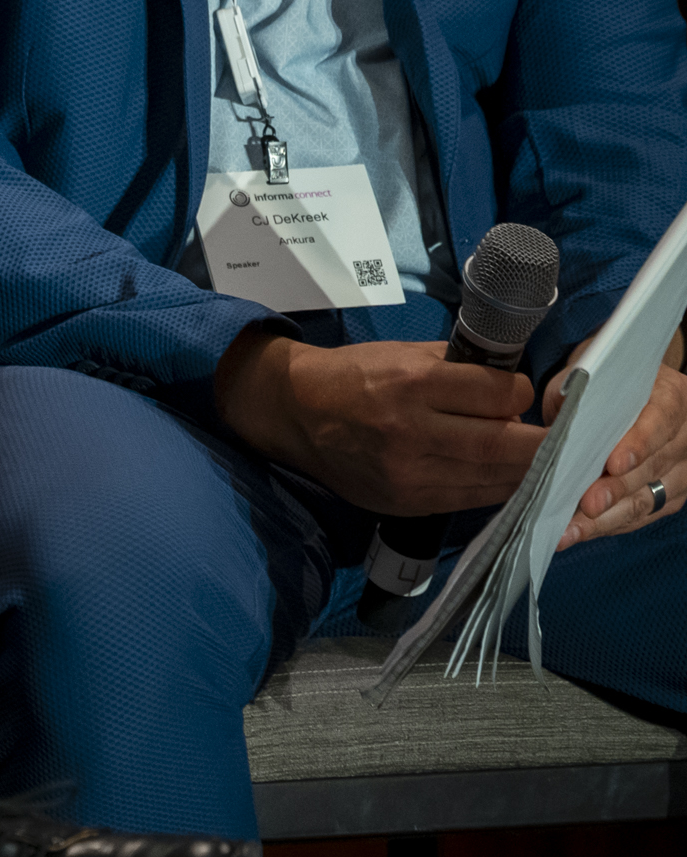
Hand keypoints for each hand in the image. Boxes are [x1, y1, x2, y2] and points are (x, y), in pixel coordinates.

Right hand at [213, 329, 542, 515]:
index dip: (520, 393)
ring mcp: (409, 474)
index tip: (520, 392)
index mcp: (412, 384)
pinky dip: (498, 487)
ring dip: (527, 468)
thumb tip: (512, 386)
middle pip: (505, 445)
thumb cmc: (353, 375)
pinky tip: (506, 475)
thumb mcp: (402, 355)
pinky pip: (471, 499)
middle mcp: (412, 432)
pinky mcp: (408, 501)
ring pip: (495, 478)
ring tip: (541, 456)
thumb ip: (458, 370)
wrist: (294, 413)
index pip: (498, 395)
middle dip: (544, 441)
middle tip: (563, 434)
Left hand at [552, 340, 686, 551]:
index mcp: (671, 395)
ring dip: (609, 517)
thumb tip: (558, 439)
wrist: (619, 395)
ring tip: (572, 531)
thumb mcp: (587, 379)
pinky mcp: (673, 495)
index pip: (660, 419)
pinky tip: (581, 532)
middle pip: (656, 466)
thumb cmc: (599, 385)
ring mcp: (684, 467)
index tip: (614, 464)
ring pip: (650, 497)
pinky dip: (612, 524)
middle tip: (587, 506)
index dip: (639, 443)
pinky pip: (645, 514)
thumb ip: (581, 402)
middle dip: (618, 489)